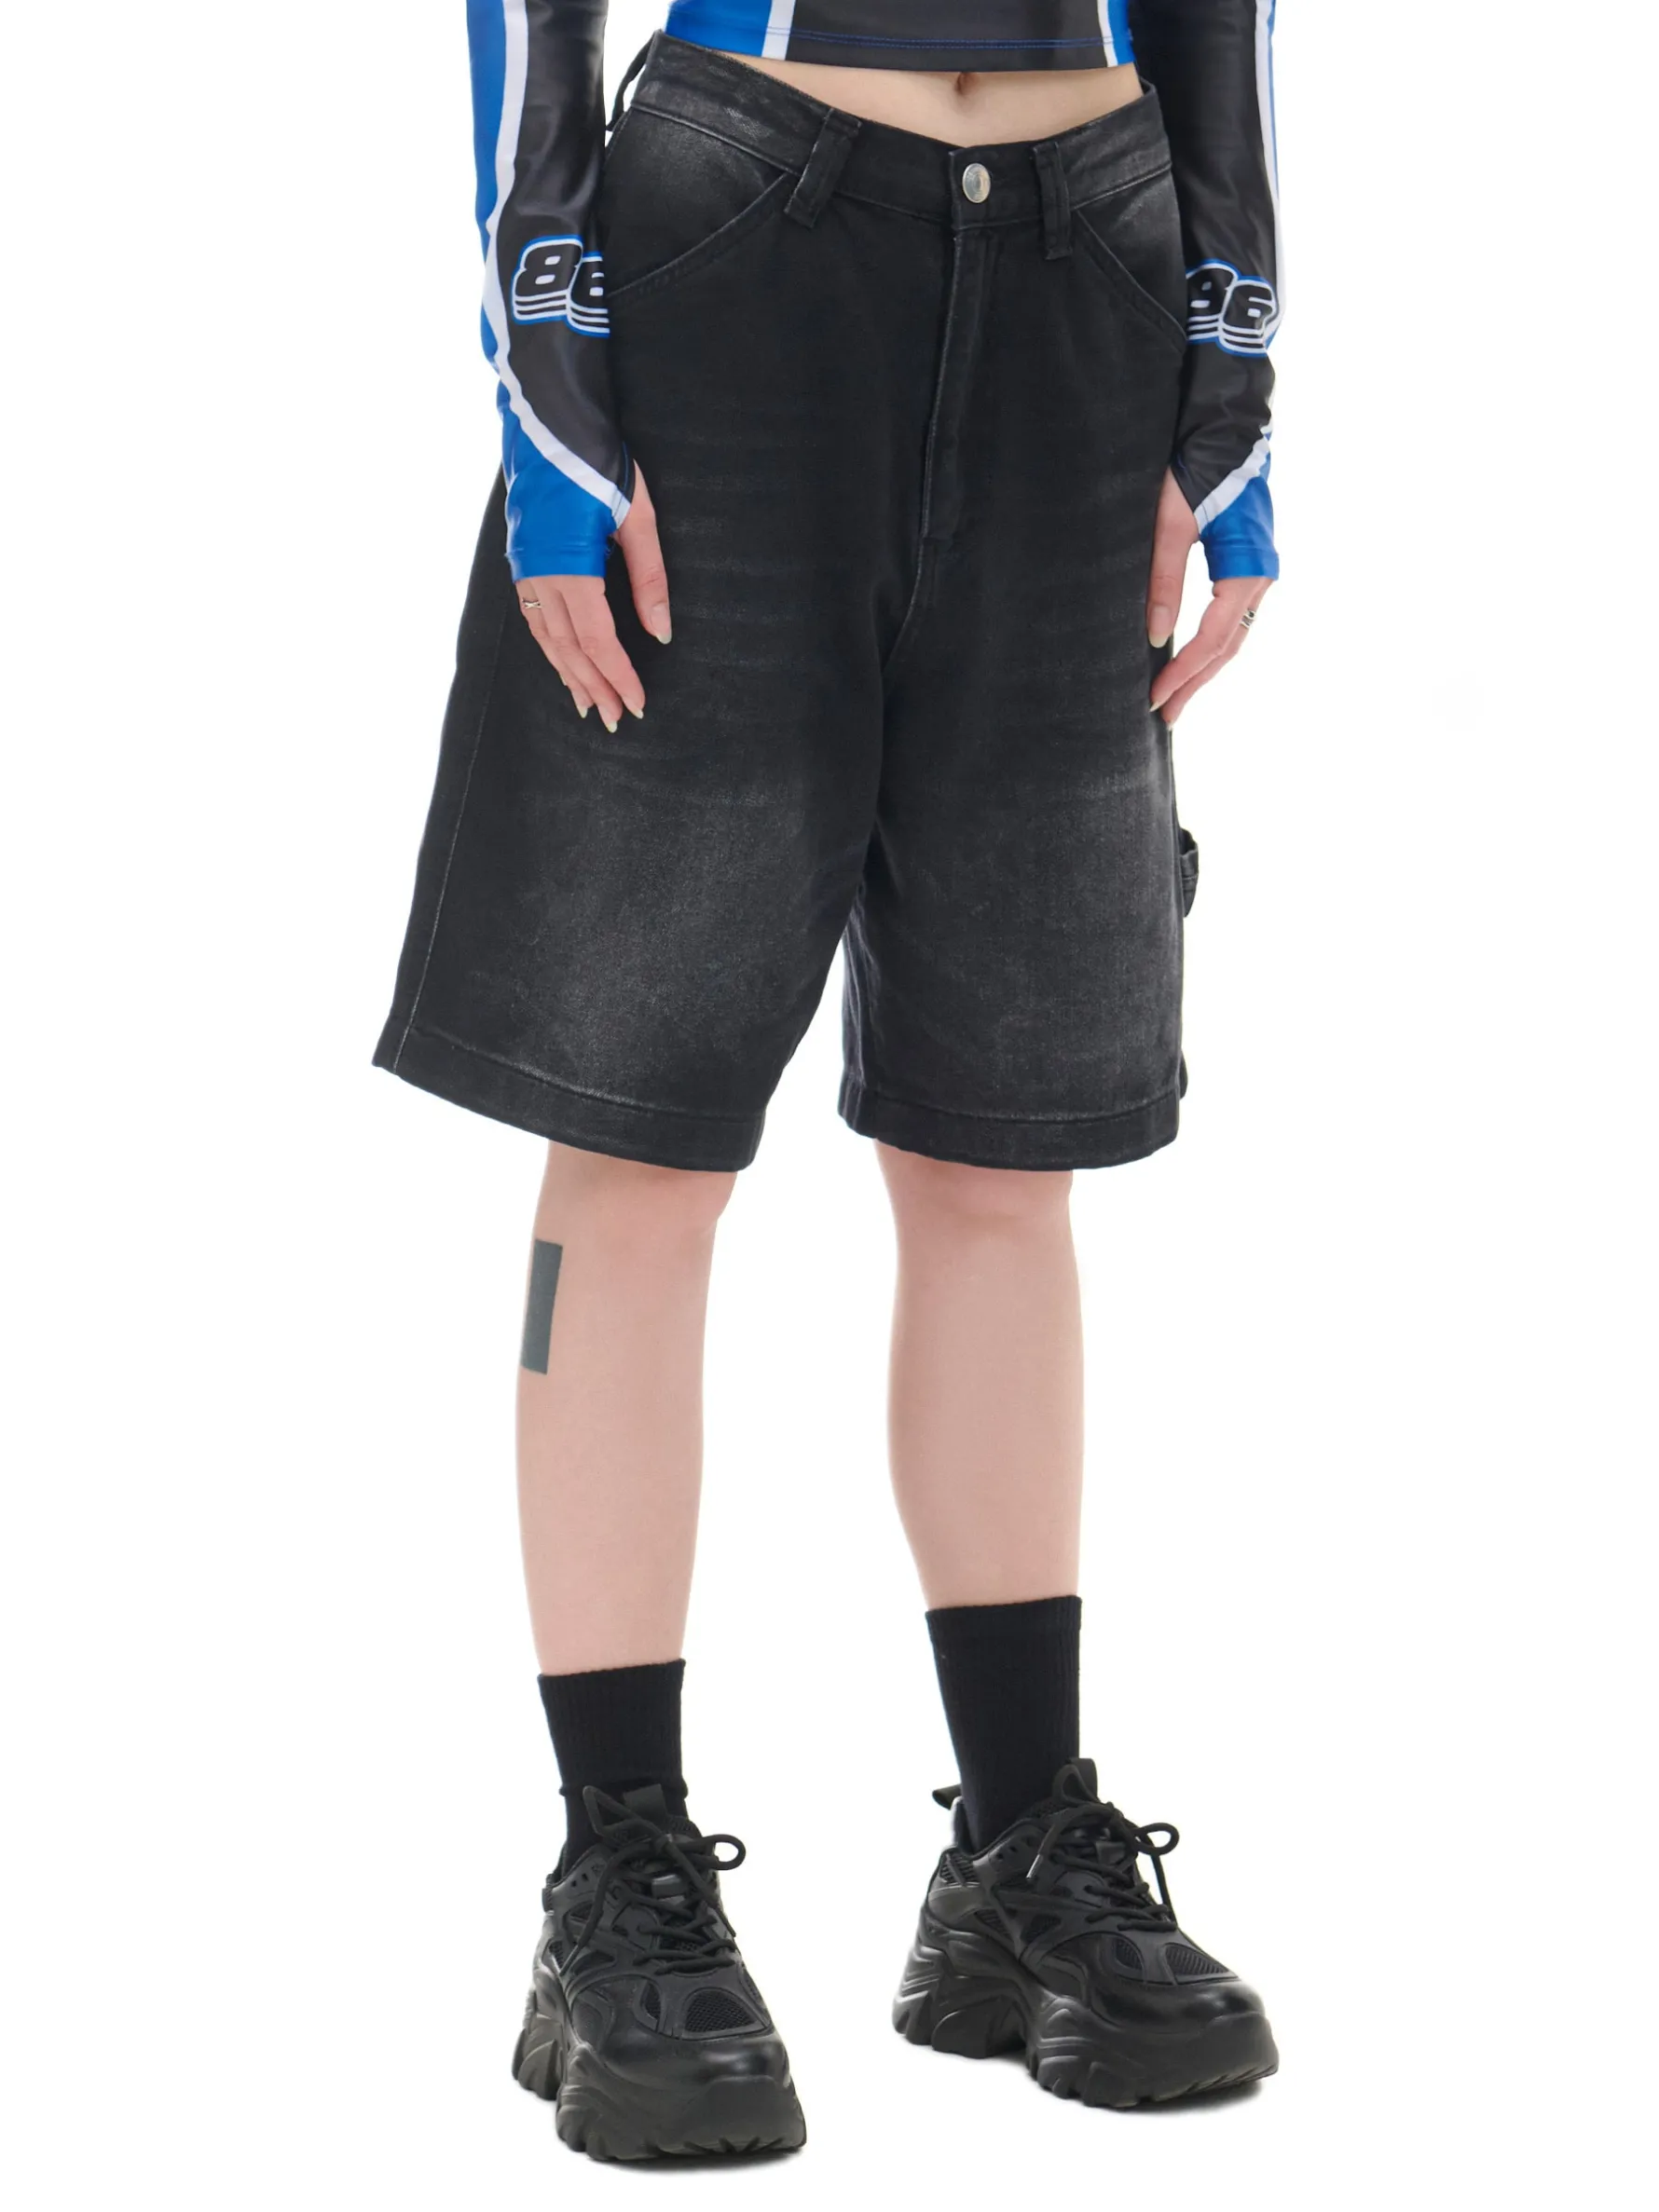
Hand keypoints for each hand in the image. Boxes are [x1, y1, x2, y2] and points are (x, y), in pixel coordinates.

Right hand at [514, 466, 671, 730]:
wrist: (551, 418)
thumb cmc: (598, 462)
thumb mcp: (637, 517)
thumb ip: (649, 578)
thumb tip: (661, 633)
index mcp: (569, 566)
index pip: (596, 639)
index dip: (617, 676)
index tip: (636, 704)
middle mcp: (539, 573)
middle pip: (568, 647)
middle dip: (593, 686)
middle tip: (613, 720)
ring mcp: (525, 566)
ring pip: (545, 637)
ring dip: (568, 673)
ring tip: (586, 704)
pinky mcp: (522, 557)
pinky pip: (534, 617)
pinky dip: (551, 647)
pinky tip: (563, 661)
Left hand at [1144, 468, 1272, 726]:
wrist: (1226, 426)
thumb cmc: (1197, 468)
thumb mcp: (1171, 524)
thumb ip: (1163, 580)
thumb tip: (1156, 637)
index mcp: (1248, 569)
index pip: (1214, 638)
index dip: (1184, 673)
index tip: (1154, 699)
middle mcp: (1261, 576)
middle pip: (1228, 646)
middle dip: (1195, 683)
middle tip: (1165, 716)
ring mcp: (1259, 571)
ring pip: (1233, 634)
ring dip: (1204, 668)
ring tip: (1176, 697)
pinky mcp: (1249, 563)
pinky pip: (1232, 616)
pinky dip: (1211, 643)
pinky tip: (1191, 658)